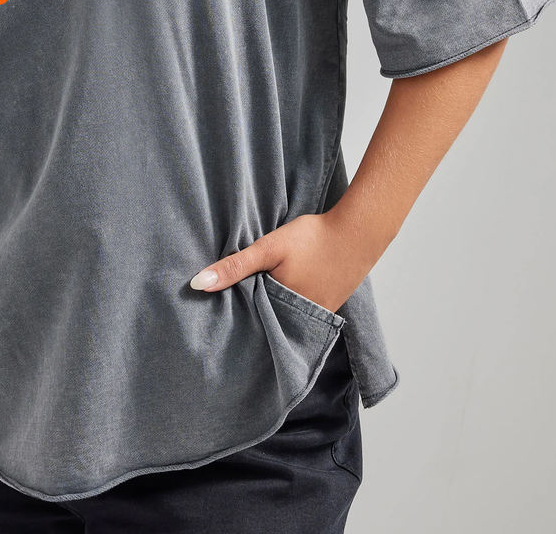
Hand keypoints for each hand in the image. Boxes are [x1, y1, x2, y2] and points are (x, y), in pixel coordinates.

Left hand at [188, 212, 374, 314]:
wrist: (357, 233)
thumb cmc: (312, 239)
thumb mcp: (268, 249)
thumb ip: (234, 267)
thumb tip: (197, 284)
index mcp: (282, 310)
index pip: (247, 321)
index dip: (231, 316)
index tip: (212, 315)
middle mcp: (299, 321)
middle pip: (265, 322)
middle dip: (247, 318)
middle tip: (224, 312)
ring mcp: (316, 316)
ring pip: (282, 318)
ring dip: (268, 311)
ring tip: (247, 303)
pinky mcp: (327, 307)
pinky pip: (299, 313)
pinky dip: (287, 306)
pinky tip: (277, 293)